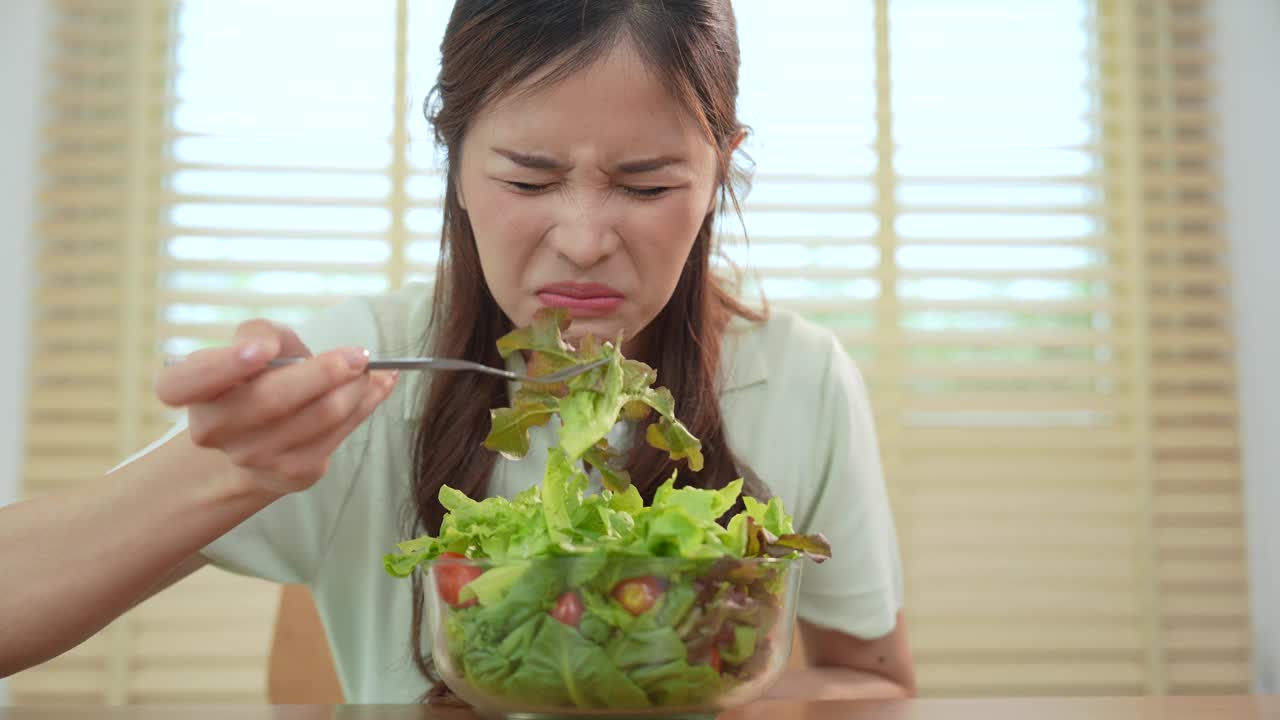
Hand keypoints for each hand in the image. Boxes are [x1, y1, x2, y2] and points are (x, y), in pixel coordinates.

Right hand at [154, 319, 397, 495]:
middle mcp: (210, 430)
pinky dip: (366, 405)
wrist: (266, 433)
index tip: (260, 351)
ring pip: (317, 416)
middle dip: (324, 372)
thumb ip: (261, 334)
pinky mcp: (292, 473)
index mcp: (187, 390)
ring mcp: (250, 457)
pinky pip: (339, 434)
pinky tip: (378, 386)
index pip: (183, 384)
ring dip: (355, 388)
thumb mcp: (255, 341)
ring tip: (369, 368)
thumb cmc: (260, 374)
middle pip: (271, 400)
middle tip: (360, 354)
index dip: (221, 367)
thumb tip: (271, 348)